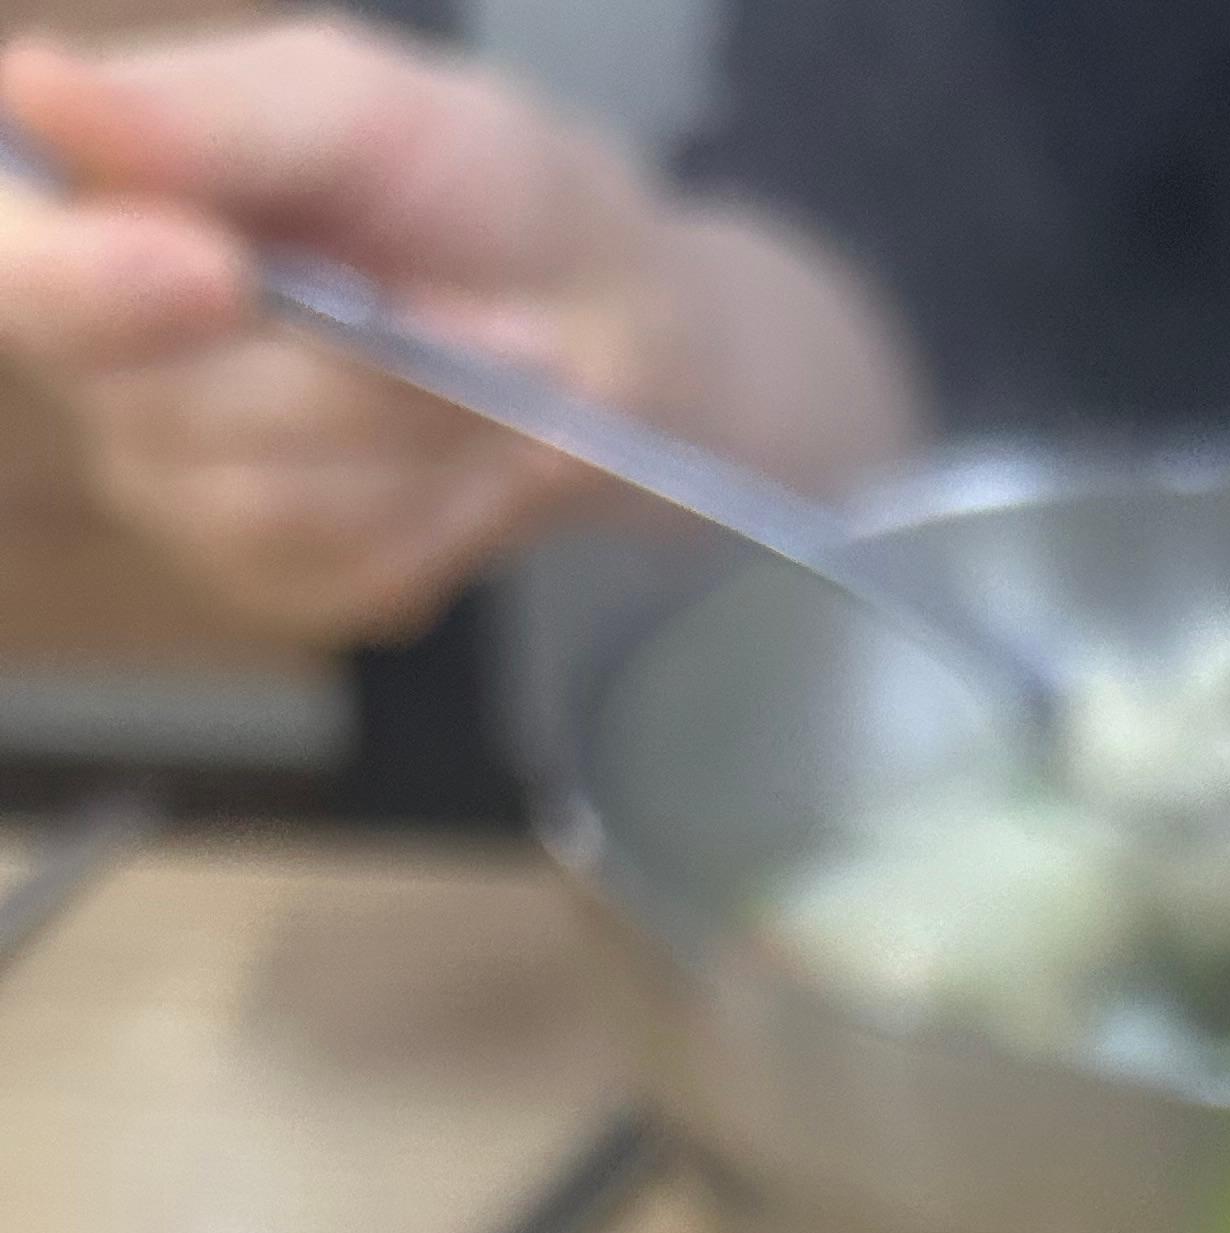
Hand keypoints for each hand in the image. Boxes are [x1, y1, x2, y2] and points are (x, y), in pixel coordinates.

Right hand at [0, 15, 702, 636]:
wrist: (606, 319)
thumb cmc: (463, 187)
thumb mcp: (355, 108)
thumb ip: (204, 115)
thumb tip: (35, 88)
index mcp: (89, 219)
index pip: (21, 279)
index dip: (92, 289)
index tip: (219, 271)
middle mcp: (110, 371)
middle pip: (176, 416)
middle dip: (362, 375)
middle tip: (498, 323)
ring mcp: (191, 492)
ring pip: (278, 507)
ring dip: (426, 439)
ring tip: (512, 368)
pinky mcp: (288, 583)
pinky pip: (355, 574)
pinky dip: (456, 511)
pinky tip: (497, 450)